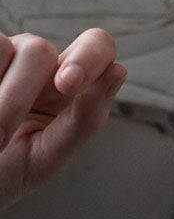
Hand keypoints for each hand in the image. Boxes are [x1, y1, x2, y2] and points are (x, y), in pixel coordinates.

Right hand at [0, 29, 126, 211]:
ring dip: (0, 100)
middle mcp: (35, 62)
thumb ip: (85, 117)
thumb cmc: (6, 172)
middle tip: (1, 136)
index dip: (88, 57)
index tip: (67, 83)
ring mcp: (2, 55)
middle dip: (17, 97)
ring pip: (5, 47)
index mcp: (68, 83)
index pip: (97, 46)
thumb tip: (117, 71)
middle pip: (39, 49)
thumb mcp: (47, 156)